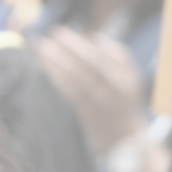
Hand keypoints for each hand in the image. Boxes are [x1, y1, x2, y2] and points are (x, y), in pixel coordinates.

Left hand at [31, 27, 144, 151]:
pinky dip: (54, 82)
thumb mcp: (132, 78)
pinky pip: (66, 96)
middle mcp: (107, 94)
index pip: (94, 59)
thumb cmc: (126, 102)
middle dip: (59, 53)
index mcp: (121, 81)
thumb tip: (97, 38)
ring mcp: (93, 106)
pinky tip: (43, 70)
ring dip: (52, 65)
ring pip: (70, 83)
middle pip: (79, 70)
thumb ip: (119, 55)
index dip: (75, 45)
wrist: (126, 140)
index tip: (58, 32)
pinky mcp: (82, 116)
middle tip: (42, 39)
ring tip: (38, 50)